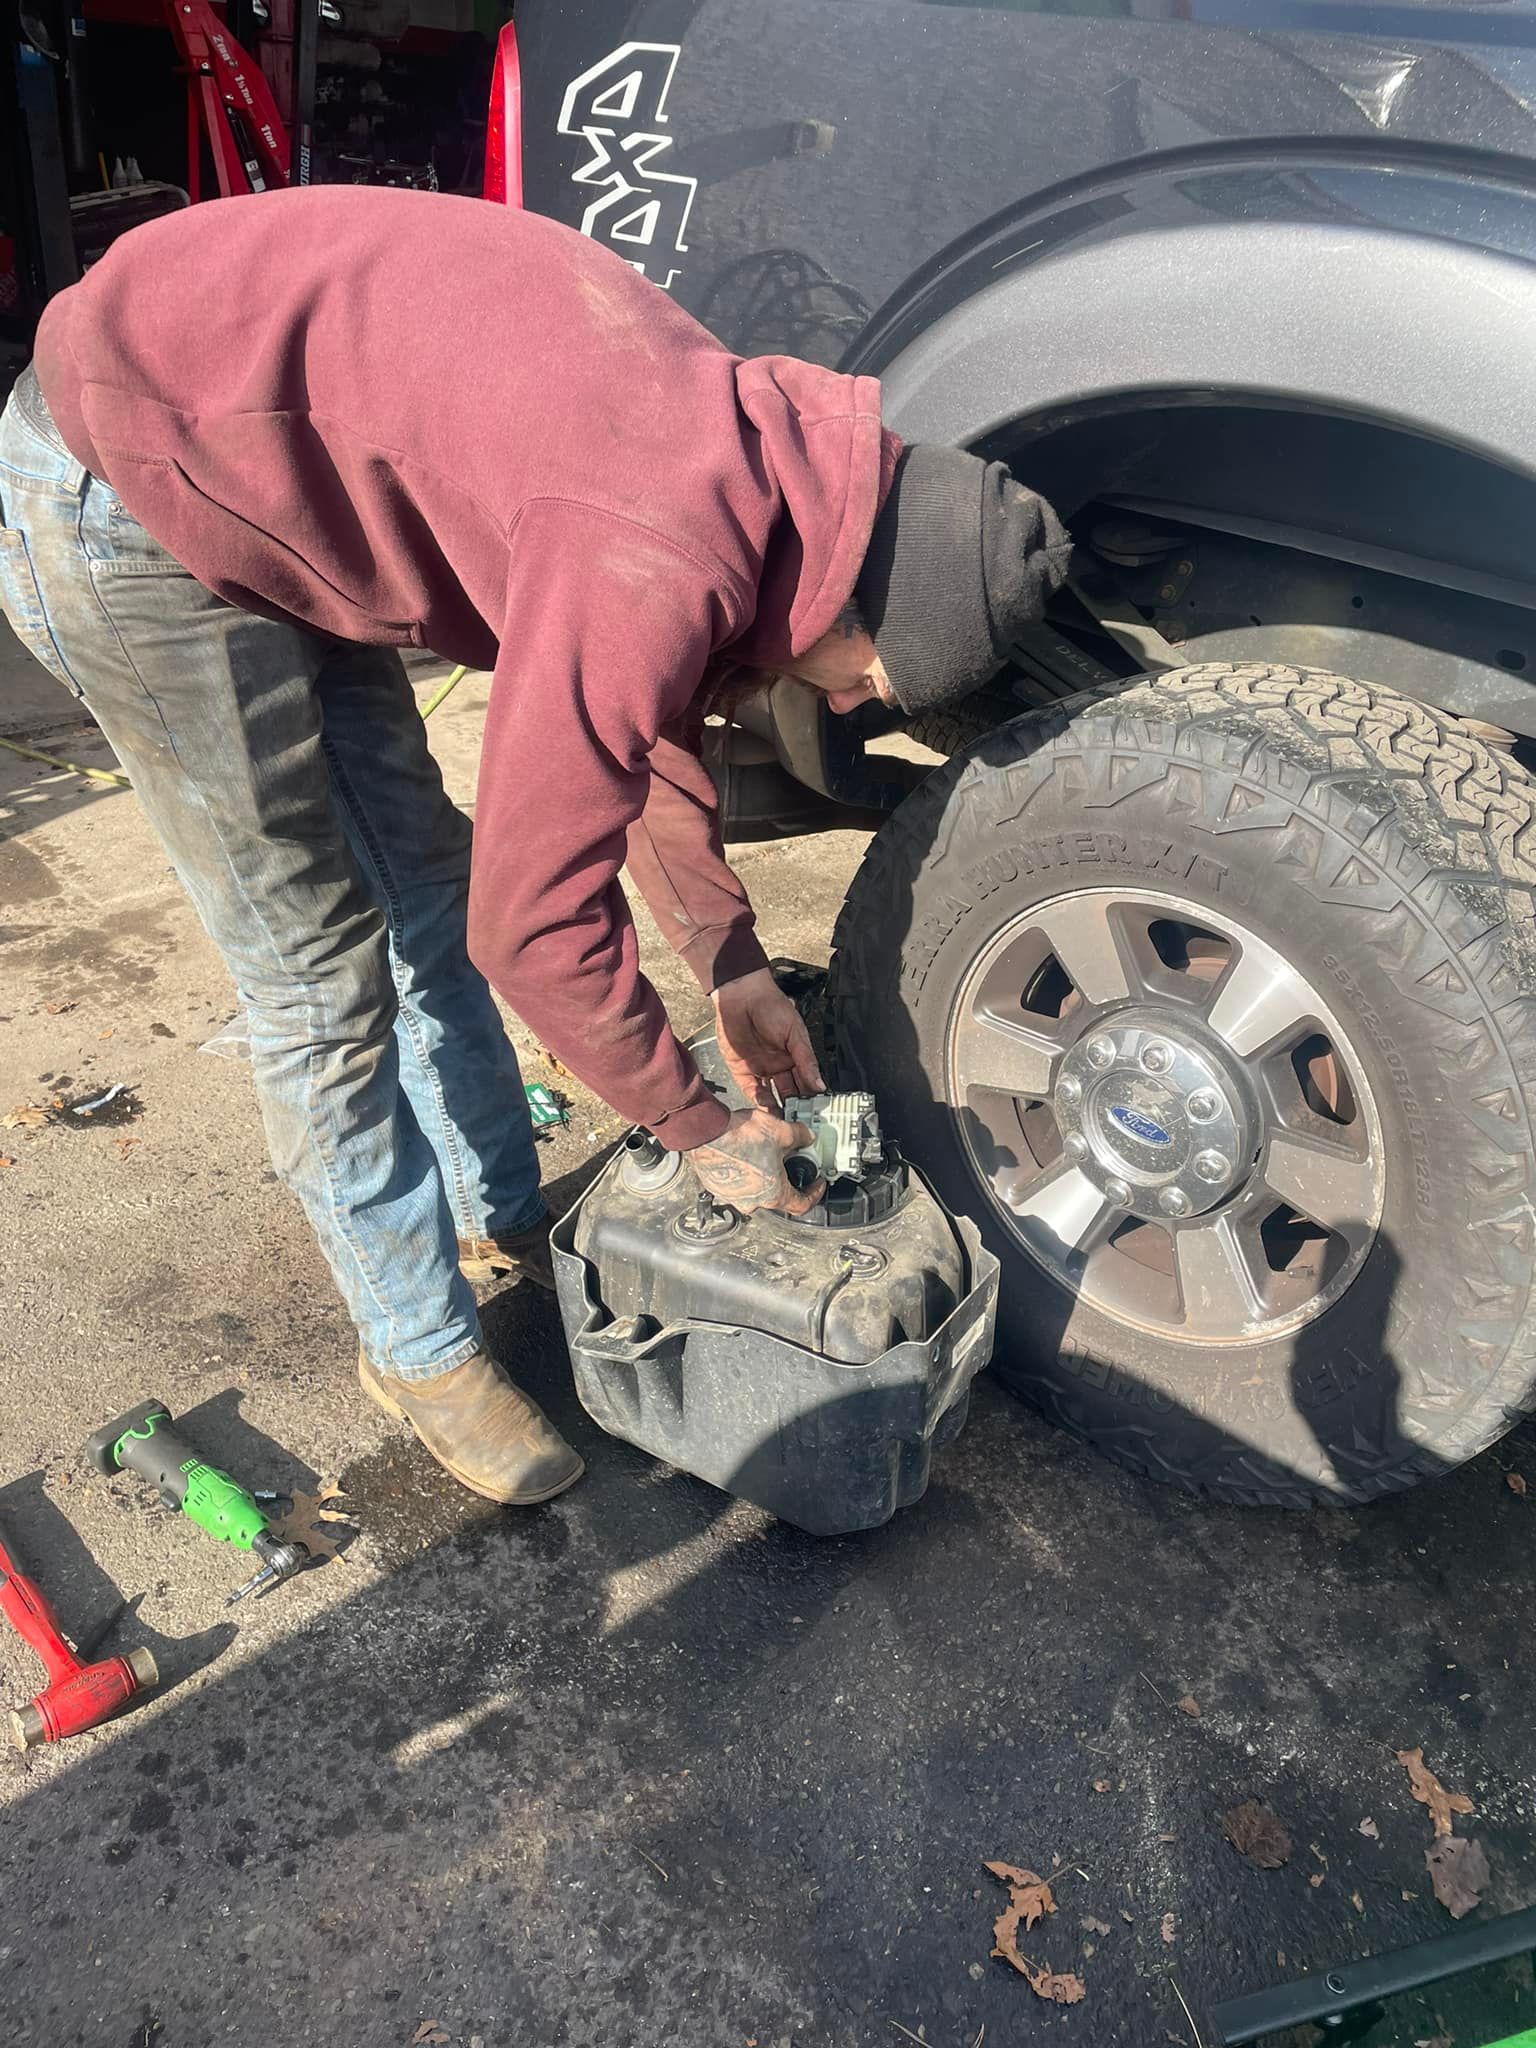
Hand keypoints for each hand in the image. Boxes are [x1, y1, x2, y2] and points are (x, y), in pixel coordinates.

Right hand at [687, 1107, 824, 1215]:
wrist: (706, 1131)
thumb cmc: (740, 1136)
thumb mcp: (782, 1131)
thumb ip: (802, 1137)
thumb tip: (808, 1137)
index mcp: (773, 1194)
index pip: (802, 1205)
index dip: (814, 1193)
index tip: (817, 1183)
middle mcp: (752, 1202)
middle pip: (778, 1195)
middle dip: (786, 1177)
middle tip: (789, 1159)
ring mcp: (733, 1197)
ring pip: (756, 1189)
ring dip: (764, 1175)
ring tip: (764, 1153)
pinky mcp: (718, 1187)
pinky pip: (738, 1184)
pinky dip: (745, 1173)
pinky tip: (745, 1154)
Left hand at [712, 967, 824, 1110]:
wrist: (742, 996)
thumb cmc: (772, 1007)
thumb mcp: (795, 1034)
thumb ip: (806, 1060)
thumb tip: (821, 1084)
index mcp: (794, 1057)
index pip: (806, 1083)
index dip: (811, 1097)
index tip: (817, 1113)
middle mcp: (779, 1066)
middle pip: (790, 1092)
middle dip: (795, 1108)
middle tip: (801, 1124)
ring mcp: (760, 1069)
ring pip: (771, 1095)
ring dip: (777, 1108)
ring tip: (785, 1123)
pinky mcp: (741, 1070)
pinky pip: (752, 1090)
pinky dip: (759, 1101)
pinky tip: (767, 1110)